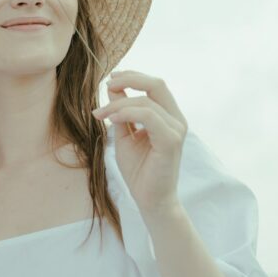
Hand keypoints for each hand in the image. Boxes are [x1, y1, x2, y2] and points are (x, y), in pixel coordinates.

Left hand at [92, 70, 187, 217]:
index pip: (155, 85)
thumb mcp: (124, 133)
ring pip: (146, 101)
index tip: (111, 79)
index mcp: (168, 116)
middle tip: (107, 83)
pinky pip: (148, 116)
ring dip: (118, 104)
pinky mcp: (170, 142)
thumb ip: (121, 110)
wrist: (149, 199)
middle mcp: (176, 120)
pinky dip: (127, 113)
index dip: (133, 76)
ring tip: (101, 114)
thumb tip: (113, 87)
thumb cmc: (139, 169)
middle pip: (157, 84)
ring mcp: (176, 130)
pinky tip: (111, 120)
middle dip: (130, 78)